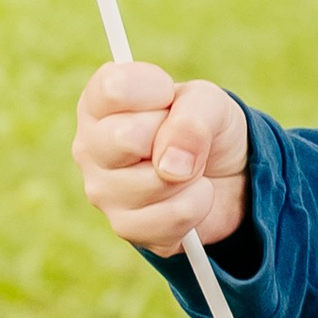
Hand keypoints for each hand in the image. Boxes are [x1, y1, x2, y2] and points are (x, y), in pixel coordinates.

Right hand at [72, 59, 249, 254]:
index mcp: (98, 104)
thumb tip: (171, 165)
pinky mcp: (127, 229)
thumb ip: (193, 115)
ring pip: (156, 181)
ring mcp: (102, 192)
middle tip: (178, 139)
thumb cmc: (204, 127)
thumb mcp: (209, 102)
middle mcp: (90, 147)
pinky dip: (198, 206)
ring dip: (191, 175)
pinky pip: (173, 217)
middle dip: (173, 137)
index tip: (168, 97)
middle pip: (126, 138)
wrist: (227, 175)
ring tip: (187, 169)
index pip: (113, 89)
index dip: (156, 90)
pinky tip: (190, 197)